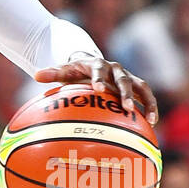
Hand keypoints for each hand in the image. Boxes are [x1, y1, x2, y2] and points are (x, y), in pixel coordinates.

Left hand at [34, 56, 157, 126]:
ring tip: (151, 118)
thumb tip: (35, 75)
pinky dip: (150, 107)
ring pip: (141, 87)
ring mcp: (127, 77)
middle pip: (123, 79)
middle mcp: (116, 69)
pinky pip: (146, 96)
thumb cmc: (75, 71)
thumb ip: (52, 73)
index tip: (98, 88)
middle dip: (125, 93)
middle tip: (126, 107)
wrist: (92, 64)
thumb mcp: (64, 71)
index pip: (99, 70)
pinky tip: (153, 123)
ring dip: (147, 102)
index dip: (100, 78)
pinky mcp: (135, 85)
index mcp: (97, 64)